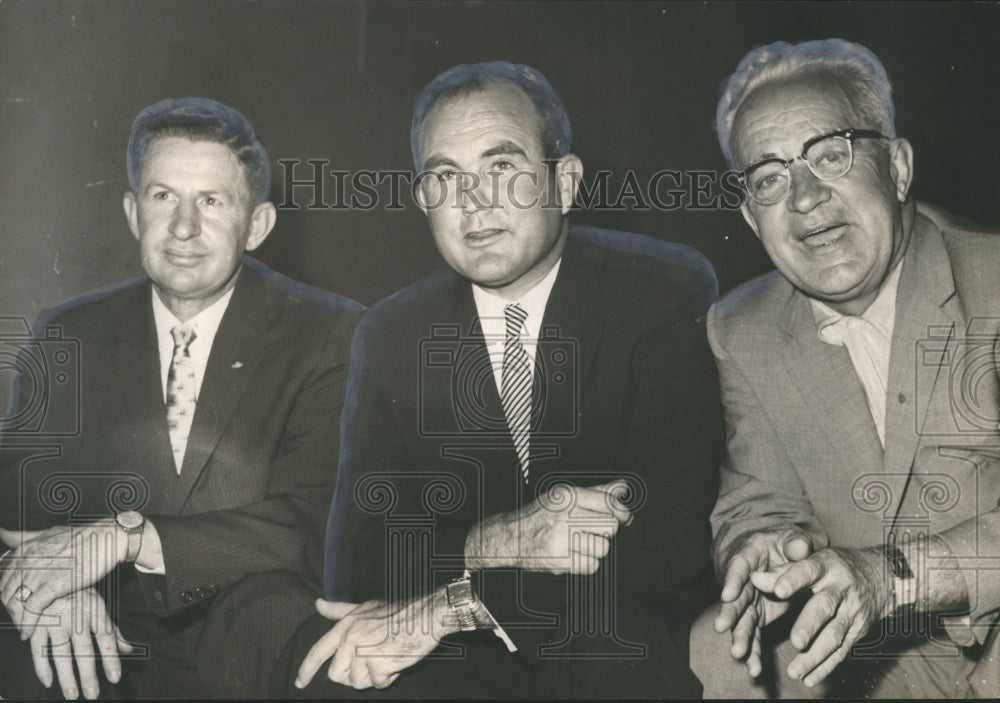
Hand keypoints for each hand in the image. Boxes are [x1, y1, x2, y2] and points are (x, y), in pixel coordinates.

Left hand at [0, 524, 125, 639]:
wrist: (107, 539)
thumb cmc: (82, 536)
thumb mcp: (48, 532)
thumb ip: (24, 536)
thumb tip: (3, 534)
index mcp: (24, 548)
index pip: (3, 577)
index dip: (6, 593)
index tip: (15, 601)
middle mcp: (27, 560)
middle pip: (6, 592)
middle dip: (10, 608)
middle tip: (19, 618)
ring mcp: (39, 573)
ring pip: (14, 602)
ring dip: (16, 618)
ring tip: (23, 627)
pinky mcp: (53, 585)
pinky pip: (31, 610)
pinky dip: (27, 624)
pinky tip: (28, 632)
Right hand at [27, 587, 132, 699]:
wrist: (48, 574)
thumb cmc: (78, 593)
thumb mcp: (98, 606)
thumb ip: (112, 630)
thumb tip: (129, 650)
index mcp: (94, 610)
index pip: (106, 638)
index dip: (111, 659)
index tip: (115, 678)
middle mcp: (75, 617)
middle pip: (83, 649)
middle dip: (88, 674)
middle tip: (92, 694)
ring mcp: (54, 621)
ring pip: (60, 653)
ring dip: (66, 676)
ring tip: (73, 694)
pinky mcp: (35, 625)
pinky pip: (38, 650)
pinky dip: (42, 667)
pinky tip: (49, 682)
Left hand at [295, 596, 442, 690]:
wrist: (425, 615)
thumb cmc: (398, 612)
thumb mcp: (365, 607)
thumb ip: (340, 610)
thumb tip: (318, 604)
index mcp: (346, 625)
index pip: (318, 651)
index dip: (306, 670)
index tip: (299, 683)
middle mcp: (351, 638)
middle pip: (337, 675)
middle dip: (353, 675)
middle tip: (372, 661)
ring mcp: (363, 651)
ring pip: (357, 682)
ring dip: (373, 676)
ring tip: (386, 657)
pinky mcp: (378, 663)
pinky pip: (377, 683)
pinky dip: (388, 677)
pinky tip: (396, 662)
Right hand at [468, 481, 632, 574]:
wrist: (511, 536)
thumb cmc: (541, 515)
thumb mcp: (565, 496)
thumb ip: (596, 492)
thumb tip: (623, 487)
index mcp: (568, 495)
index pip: (609, 503)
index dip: (621, 512)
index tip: (624, 517)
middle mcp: (564, 514)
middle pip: (611, 527)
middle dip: (605, 531)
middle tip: (591, 530)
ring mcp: (561, 537)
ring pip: (603, 548)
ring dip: (595, 548)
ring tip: (579, 543)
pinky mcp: (559, 559)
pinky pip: (592, 566)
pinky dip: (586, 563)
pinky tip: (574, 555)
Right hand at [713, 528, 812, 676]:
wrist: (781, 555)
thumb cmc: (784, 544)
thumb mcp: (791, 538)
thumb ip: (796, 543)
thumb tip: (801, 548)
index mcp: (749, 556)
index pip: (738, 567)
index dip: (732, 580)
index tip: (727, 595)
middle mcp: (744, 581)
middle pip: (735, 598)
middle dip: (729, 613)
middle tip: (722, 627)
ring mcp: (749, 600)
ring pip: (742, 620)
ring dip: (739, 637)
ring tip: (739, 654)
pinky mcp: (756, 616)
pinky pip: (753, 634)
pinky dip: (753, 650)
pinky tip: (754, 668)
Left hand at [750, 547, 885, 687]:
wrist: (879, 577)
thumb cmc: (832, 566)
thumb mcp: (810, 560)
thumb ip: (781, 570)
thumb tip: (754, 578)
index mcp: (825, 565)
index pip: (808, 570)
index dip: (793, 579)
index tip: (778, 591)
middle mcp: (840, 588)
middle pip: (825, 607)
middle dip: (810, 625)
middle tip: (795, 641)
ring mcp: (852, 611)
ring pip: (834, 635)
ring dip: (815, 655)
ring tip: (794, 672)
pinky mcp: (858, 631)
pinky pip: (842, 651)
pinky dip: (826, 667)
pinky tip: (809, 679)